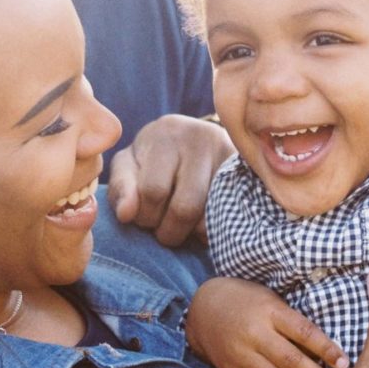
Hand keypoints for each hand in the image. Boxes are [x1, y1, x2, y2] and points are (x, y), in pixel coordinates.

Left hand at [108, 114, 233, 246]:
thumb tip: (126, 215)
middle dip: (169, 231)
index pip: (154, 191)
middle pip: (185, 207)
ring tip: (183, 225)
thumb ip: (121, 189)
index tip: (144, 218)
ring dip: (192, 233)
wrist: (193, 138)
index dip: (146, 216)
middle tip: (164, 229)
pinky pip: (232, 216)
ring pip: (211, 216)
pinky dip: (214, 228)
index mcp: (167, 134)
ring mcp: (229, 156)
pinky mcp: (248, 174)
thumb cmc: (153, 156)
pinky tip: (203, 223)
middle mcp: (202, 139)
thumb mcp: (128, 166)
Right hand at [185, 277, 347, 367]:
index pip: (303, 332)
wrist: (204, 309)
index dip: (326, 349)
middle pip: (291, 361)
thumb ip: (294, 322)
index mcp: (269, 311)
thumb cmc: (247, 301)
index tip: (344, 364)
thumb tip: (327, 350)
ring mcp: (241, 355)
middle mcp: (254, 334)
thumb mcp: (271, 300)